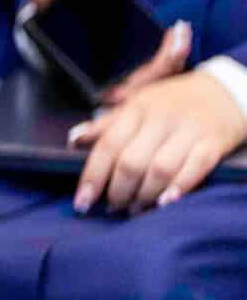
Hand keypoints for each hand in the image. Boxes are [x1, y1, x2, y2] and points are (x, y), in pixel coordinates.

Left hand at [71, 25, 246, 213]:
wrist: (224, 91)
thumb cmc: (172, 102)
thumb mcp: (137, 104)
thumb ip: (107, 124)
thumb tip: (74, 140)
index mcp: (136, 109)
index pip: (107, 145)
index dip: (93, 177)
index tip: (82, 202)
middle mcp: (159, 119)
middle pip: (131, 162)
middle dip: (119, 191)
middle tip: (114, 207)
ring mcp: (187, 131)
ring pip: (160, 169)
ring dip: (145, 195)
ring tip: (136, 209)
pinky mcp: (212, 143)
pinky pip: (195, 169)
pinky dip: (179, 188)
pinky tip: (166, 203)